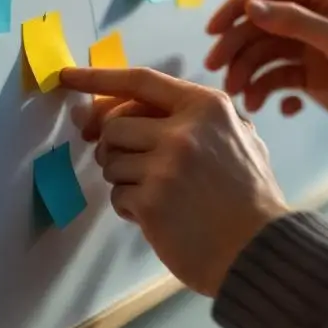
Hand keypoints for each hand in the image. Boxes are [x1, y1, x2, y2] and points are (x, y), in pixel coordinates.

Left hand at [60, 66, 286, 296]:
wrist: (260, 250)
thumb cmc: (249, 196)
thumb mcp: (237, 137)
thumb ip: (194, 118)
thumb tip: (125, 110)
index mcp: (205, 106)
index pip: (140, 81)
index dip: (98, 77)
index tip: (68, 77)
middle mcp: (183, 130)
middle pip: (114, 125)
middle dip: (112, 146)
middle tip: (125, 162)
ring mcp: (166, 166)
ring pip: (111, 162)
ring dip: (124, 180)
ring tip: (156, 194)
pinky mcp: (152, 202)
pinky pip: (118, 195)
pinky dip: (130, 207)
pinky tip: (159, 216)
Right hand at [205, 0, 327, 171]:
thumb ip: (296, 23)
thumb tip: (251, 8)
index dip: (238, 6)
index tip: (213, 30)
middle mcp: (315, 18)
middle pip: (260, 24)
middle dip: (236, 46)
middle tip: (217, 70)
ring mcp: (312, 48)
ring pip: (264, 54)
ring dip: (249, 74)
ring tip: (242, 97)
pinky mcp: (313, 78)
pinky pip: (278, 80)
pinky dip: (270, 92)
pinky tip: (276, 109)